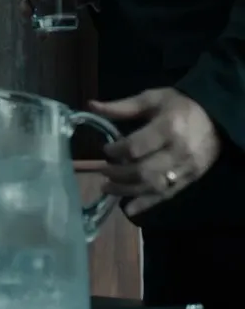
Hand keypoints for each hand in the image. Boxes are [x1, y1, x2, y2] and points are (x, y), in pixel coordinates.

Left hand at [88, 87, 221, 216]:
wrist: (217, 117)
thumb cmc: (180, 105)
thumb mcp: (151, 99)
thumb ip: (121, 107)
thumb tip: (91, 106)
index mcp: (168, 128)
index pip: (135, 147)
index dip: (115, 151)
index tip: (106, 150)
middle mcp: (179, 151)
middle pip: (143, 171)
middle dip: (118, 174)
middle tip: (103, 171)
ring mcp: (186, 168)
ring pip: (153, 186)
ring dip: (127, 191)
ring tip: (108, 188)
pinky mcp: (191, 179)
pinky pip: (167, 194)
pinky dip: (146, 203)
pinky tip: (128, 209)